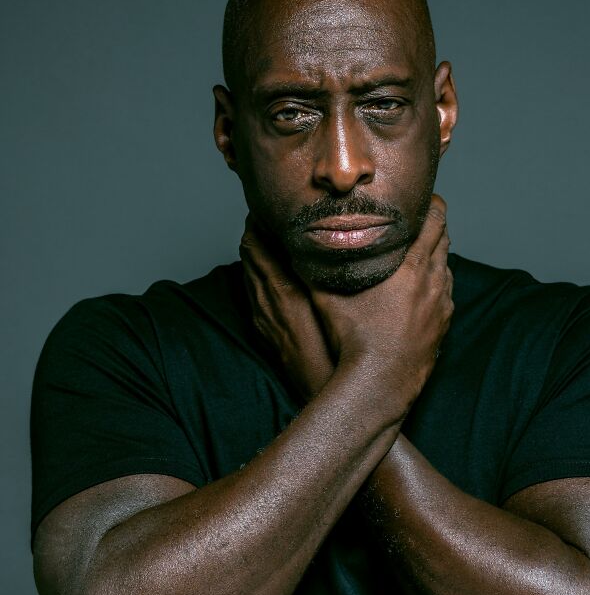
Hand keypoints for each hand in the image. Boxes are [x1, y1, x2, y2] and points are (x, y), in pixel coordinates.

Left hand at [239, 220, 333, 401]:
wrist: (325, 390)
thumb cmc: (335, 349)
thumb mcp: (331, 302)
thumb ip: (323, 268)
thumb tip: (321, 239)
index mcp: (280, 287)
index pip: (257, 240)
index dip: (261, 218)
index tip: (273, 203)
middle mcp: (263, 300)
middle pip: (249, 252)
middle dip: (258, 231)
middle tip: (275, 215)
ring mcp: (261, 317)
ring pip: (249, 273)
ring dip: (258, 253)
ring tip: (276, 239)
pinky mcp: (264, 332)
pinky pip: (253, 295)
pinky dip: (260, 277)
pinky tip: (277, 279)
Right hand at [311, 194, 453, 414]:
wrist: (379, 385)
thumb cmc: (353, 340)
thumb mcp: (328, 297)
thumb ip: (317, 266)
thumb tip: (297, 242)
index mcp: (411, 266)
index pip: (434, 220)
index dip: (430, 204)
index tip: (421, 198)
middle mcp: (434, 282)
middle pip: (445, 240)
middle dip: (432, 227)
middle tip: (416, 221)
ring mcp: (442, 306)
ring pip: (447, 268)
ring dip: (435, 257)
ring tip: (414, 255)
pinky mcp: (443, 327)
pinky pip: (446, 296)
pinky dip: (436, 285)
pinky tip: (419, 291)